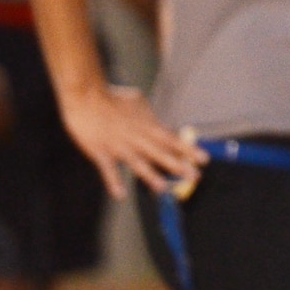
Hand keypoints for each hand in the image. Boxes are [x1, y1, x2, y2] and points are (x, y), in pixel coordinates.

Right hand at [58, 84, 207, 199]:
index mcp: (146, 125)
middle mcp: (135, 136)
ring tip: (163, 188)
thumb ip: (150, 118)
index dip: (188, 149)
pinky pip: (107, 169)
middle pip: (160, 152)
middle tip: (194, 176)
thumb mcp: (138, 103)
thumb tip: (162, 127)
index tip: (204, 160)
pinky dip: (113, 181)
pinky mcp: (99, 150)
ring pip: (137, 162)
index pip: (171, 139)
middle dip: (177, 165)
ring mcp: (118, 145)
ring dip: (150, 175)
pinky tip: (120, 195)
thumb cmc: (112, 98)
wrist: (85, 95)